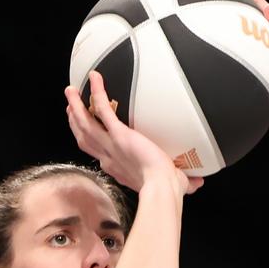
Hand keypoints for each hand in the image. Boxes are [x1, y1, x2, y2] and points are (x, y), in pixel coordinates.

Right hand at [65, 70, 204, 195]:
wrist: (162, 187)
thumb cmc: (166, 189)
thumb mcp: (173, 183)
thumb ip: (185, 181)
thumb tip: (198, 183)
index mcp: (117, 167)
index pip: (98, 153)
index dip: (89, 141)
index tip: (86, 132)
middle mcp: (108, 156)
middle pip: (84, 137)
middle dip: (75, 122)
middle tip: (70, 108)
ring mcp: (110, 144)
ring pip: (85, 123)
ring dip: (76, 106)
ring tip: (70, 92)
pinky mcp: (118, 134)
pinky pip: (103, 108)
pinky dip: (97, 92)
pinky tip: (94, 78)